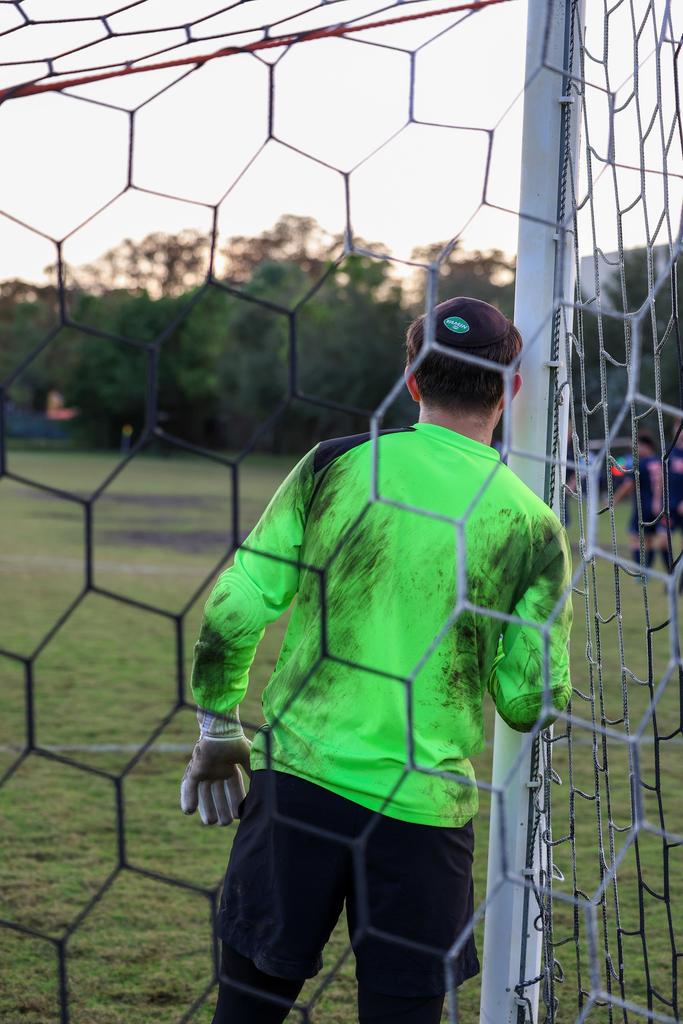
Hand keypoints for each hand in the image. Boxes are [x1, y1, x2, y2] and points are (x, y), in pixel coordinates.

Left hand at [180, 708, 251, 825]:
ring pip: (204, 793)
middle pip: (218, 794)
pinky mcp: (194, 768)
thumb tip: (263, 787)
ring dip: (206, 807)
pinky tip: (188, 811)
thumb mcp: (248, 758)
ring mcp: (204, 770)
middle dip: (221, 808)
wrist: (221, 729)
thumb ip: (253, 772)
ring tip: (209, 822)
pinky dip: (188, 798)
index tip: (239, 815)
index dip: (235, 801)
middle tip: (224, 823)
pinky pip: (189, 785)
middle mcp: (216, 770)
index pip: (233, 788)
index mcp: (229, 767)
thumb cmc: (235, 741)